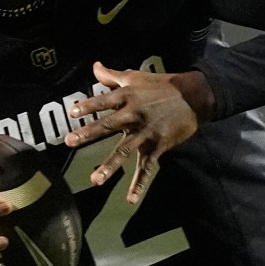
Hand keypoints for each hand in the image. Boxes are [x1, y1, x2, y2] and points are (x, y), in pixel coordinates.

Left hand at [63, 61, 205, 203]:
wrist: (194, 96)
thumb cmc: (161, 85)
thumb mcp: (135, 76)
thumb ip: (112, 75)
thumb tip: (94, 66)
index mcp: (127, 97)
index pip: (103, 101)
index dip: (88, 106)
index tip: (71, 112)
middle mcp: (134, 114)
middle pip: (108, 124)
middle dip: (89, 133)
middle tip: (70, 142)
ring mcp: (146, 132)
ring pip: (125, 150)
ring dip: (110, 166)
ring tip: (95, 180)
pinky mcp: (158, 145)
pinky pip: (147, 167)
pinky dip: (140, 184)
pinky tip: (131, 199)